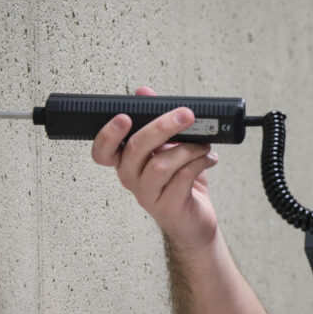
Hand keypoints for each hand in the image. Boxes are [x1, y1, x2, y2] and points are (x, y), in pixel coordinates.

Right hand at [90, 86, 219, 247]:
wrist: (196, 221)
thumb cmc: (181, 183)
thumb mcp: (169, 148)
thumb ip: (156, 121)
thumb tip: (144, 92)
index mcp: (127, 163)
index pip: (102, 151)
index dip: (107, 135)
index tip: (124, 117)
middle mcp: (132, 179)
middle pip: (135, 148)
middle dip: (162, 126)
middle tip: (186, 115)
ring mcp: (149, 194)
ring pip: (161, 164)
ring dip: (188, 149)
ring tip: (205, 146)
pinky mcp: (170, 206)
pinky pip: (182, 178)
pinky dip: (199, 163)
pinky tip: (210, 158)